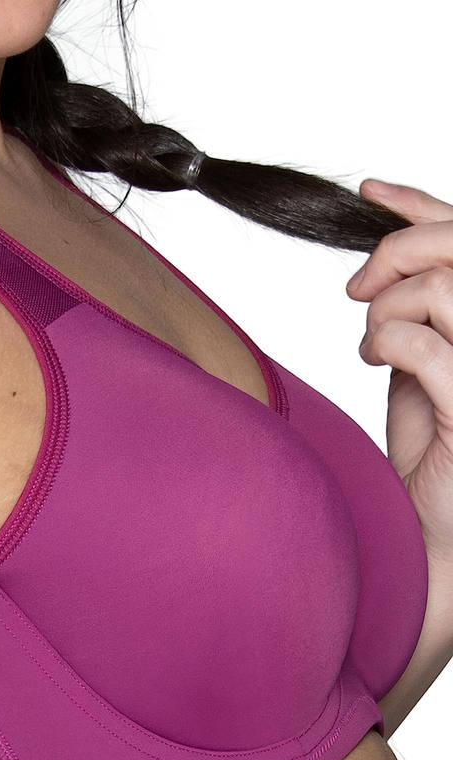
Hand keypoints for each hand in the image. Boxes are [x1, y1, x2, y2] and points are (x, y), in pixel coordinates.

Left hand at [347, 179, 452, 570]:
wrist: (434, 527)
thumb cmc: (432, 449)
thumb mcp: (420, 362)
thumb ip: (419, 311)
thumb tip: (385, 257)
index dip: (422, 207)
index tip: (370, 190)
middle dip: (395, 251)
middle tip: (357, 290)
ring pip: (444, 286)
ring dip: (388, 307)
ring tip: (373, 342)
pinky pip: (424, 343)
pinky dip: (385, 342)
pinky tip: (375, 362)